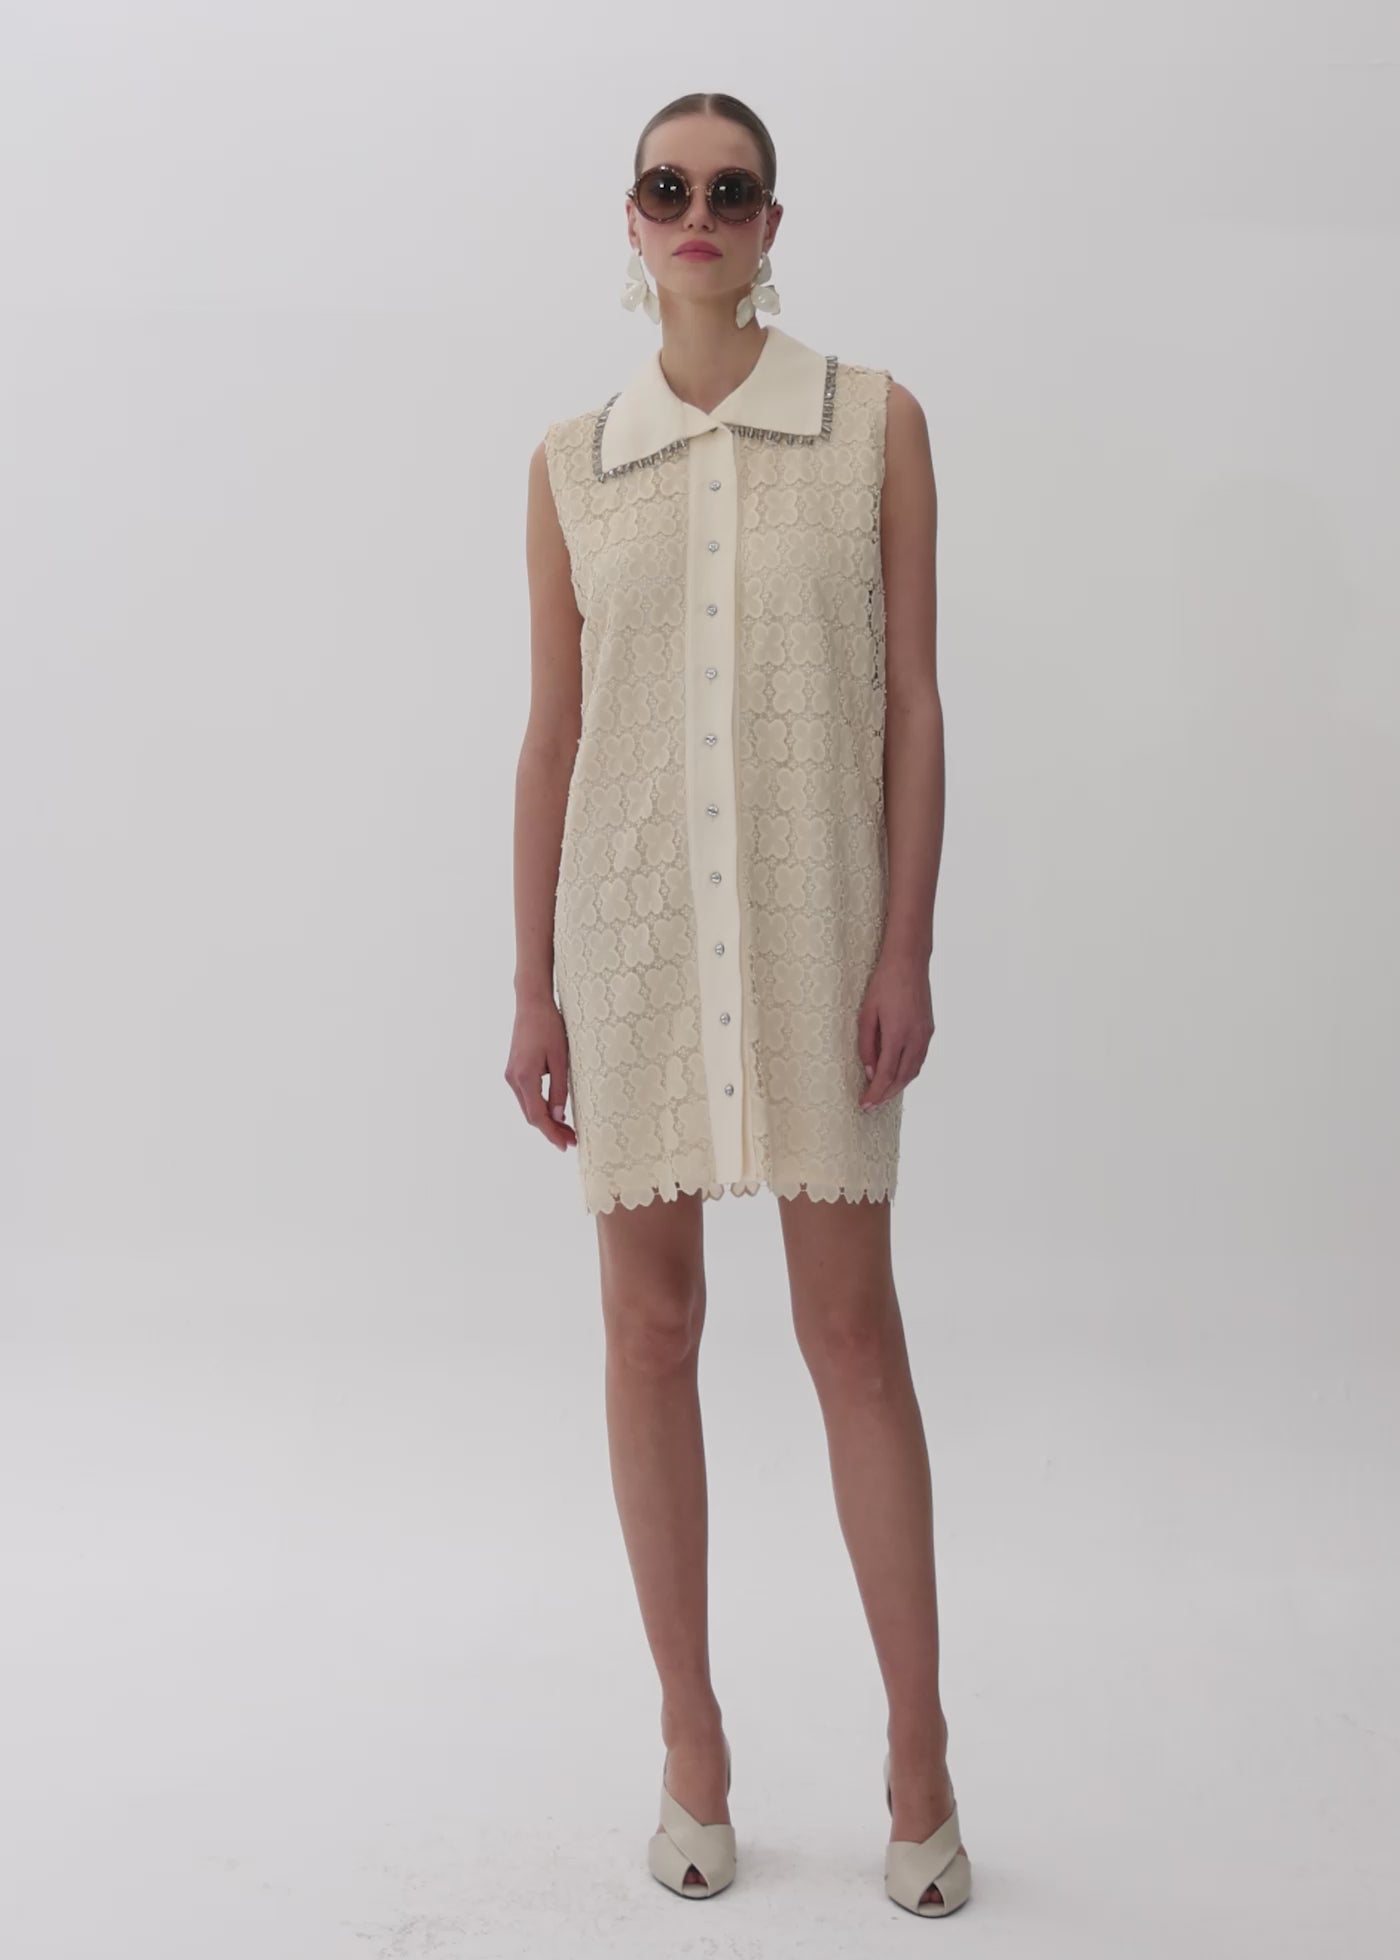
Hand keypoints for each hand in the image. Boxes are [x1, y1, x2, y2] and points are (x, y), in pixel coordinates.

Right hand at [504, 993, 576, 1150]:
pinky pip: (526, 1096)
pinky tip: (555, 1111)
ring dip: (546, 1120)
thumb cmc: (549, 1027)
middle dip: (551, 1130)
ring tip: (567, 1130)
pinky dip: (539, 1107)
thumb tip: (558, 1117)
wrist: (531, 1004)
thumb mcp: (561, 1059)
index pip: (538, 1116)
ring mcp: (511, 1075)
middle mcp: (513, 1079)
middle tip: (572, 1140)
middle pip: (531, 1115)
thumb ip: (560, 1090)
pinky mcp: (514, 1070)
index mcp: (524, 1078)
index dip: (552, 1133)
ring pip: (528, 1107)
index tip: (566, 1146)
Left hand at [856, 951, 933, 1110]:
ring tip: (883, 1094)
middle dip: (887, 1094)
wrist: (909, 962)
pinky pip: (919, 1059)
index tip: (865, 1105)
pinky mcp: (929, 1030)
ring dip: (899, 1085)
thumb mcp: (866, 1013)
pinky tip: (898, 1074)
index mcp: (898, 1034)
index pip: (886, 1074)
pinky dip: (908, 1072)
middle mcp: (916, 1038)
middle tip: (872, 1105)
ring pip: (914, 1070)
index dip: (875, 1093)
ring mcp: (926, 1035)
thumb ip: (867, 1044)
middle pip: (902, 1077)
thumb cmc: (883, 984)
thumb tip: (870, 1070)